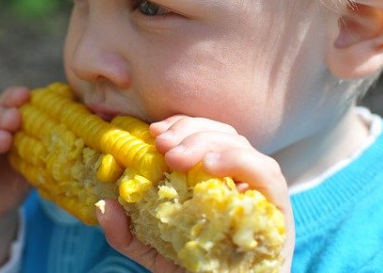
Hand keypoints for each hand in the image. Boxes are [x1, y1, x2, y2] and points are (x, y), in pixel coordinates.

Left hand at [98, 115, 294, 272]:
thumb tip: (105, 206)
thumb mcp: (153, 250)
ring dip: (206, 141)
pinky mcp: (277, 207)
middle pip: (220, 132)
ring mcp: (259, 189)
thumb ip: (127, 232)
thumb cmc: (194, 271)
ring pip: (240, 144)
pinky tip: (211, 165)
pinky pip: (267, 172)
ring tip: (177, 157)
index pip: (202, 133)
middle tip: (162, 145)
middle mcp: (238, 177)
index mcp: (213, 176)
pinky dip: (239, 160)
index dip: (180, 125)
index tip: (154, 132)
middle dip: (188, 131)